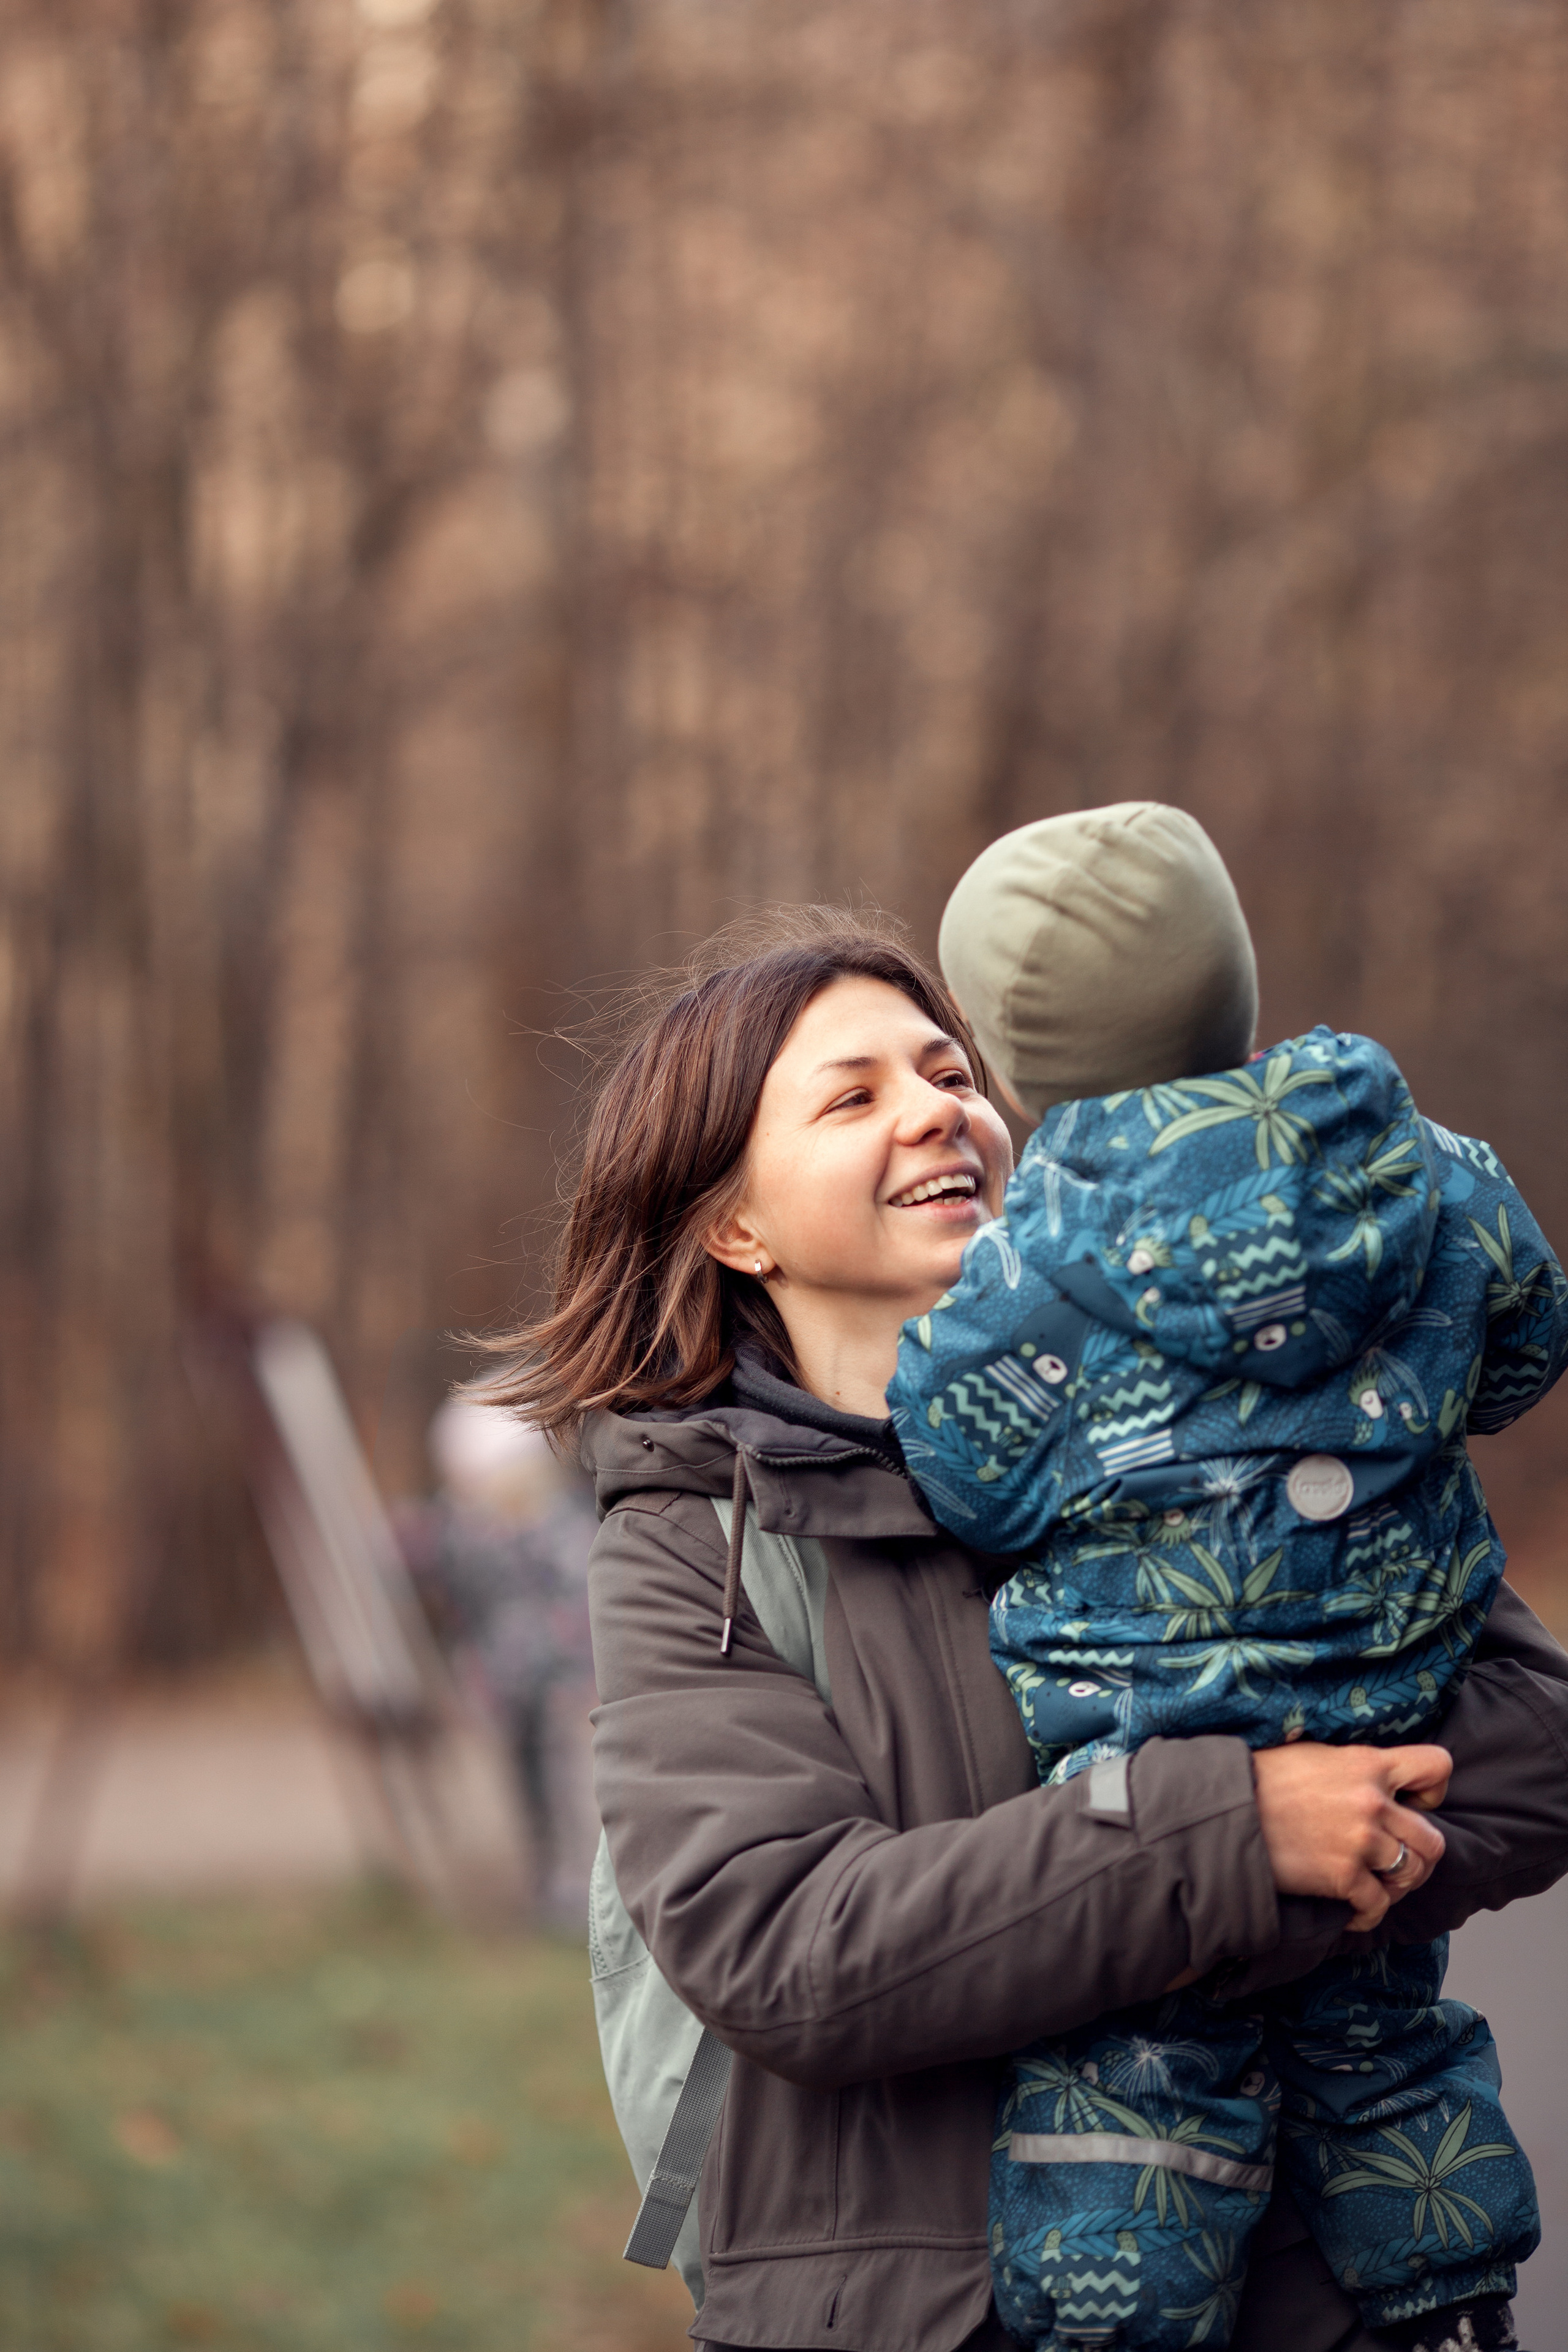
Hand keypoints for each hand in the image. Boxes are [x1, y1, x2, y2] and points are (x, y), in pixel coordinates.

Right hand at [1252, 1741, 1451, 1931]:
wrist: (1228, 1809)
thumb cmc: (1264, 1778)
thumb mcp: (1317, 1755)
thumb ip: (1356, 1767)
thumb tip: (1378, 1779)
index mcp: (1369, 1764)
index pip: (1437, 1767)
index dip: (1432, 1789)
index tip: (1413, 1803)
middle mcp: (1373, 1802)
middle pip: (1433, 1839)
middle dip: (1420, 1855)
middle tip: (1396, 1859)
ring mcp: (1361, 1841)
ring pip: (1412, 1874)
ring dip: (1398, 1885)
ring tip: (1377, 1885)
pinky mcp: (1343, 1877)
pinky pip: (1378, 1906)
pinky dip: (1368, 1914)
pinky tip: (1353, 1911)